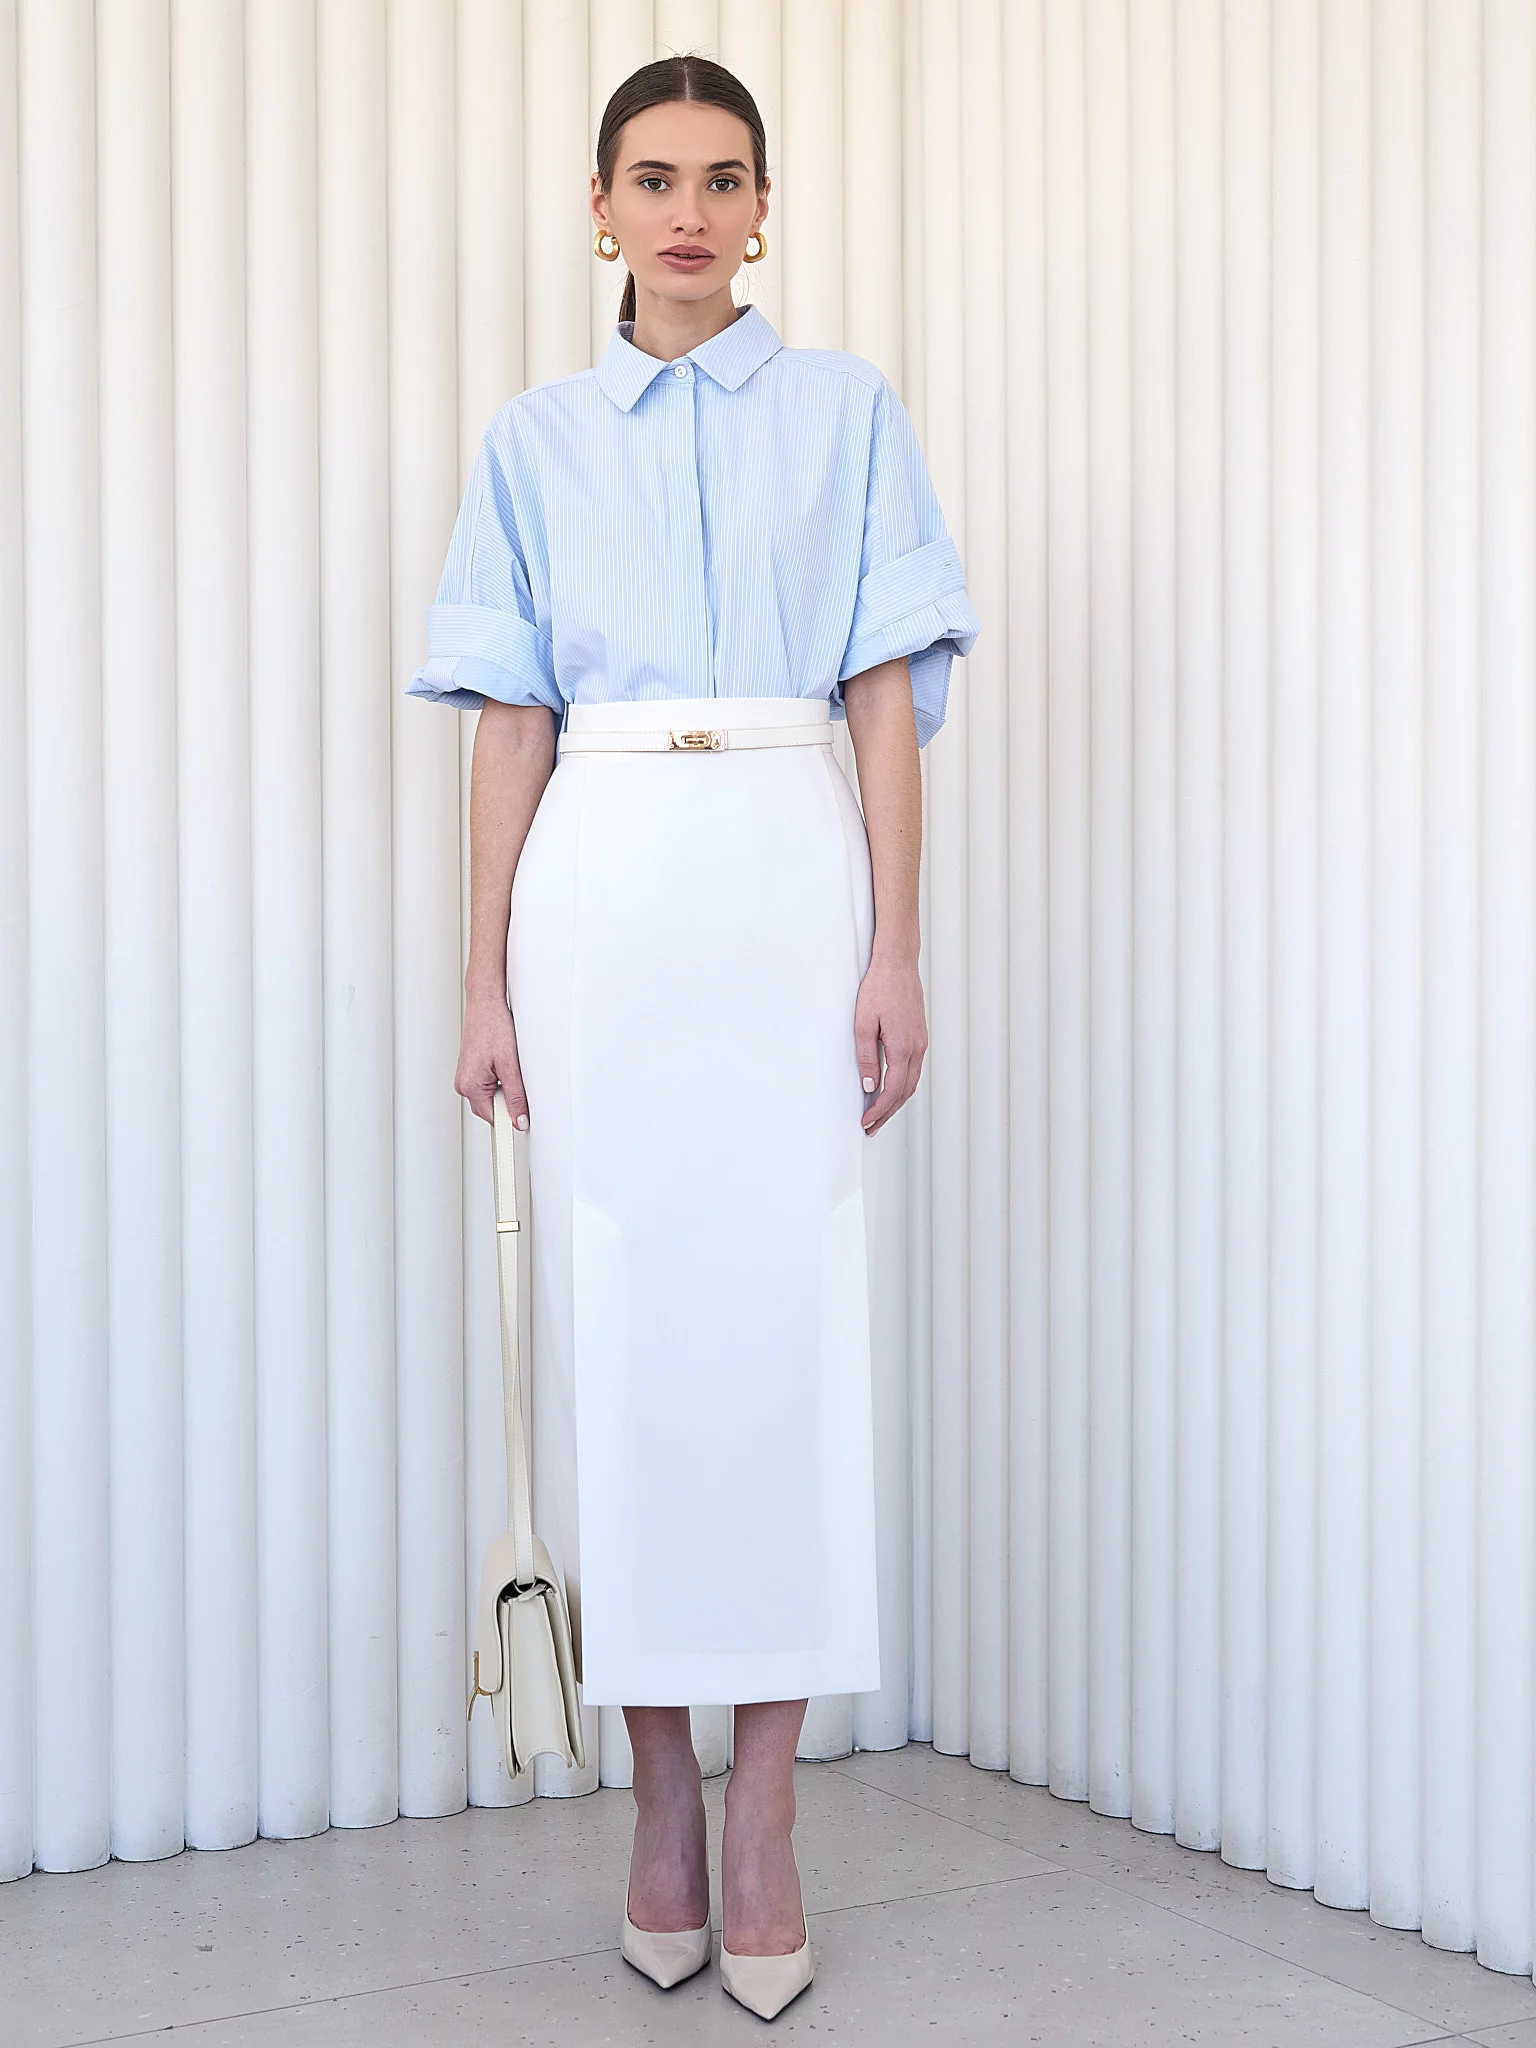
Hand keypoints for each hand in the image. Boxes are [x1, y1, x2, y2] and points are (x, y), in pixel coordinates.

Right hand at [456, 988, 529, 1127]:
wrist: (486, 1003)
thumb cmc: (493, 1026)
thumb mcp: (510, 1065)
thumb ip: (515, 1095)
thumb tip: (520, 1118)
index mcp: (470, 1086)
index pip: (493, 1119)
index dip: (510, 1120)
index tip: (522, 1125)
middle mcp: (464, 1083)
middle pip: (491, 1110)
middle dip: (508, 1101)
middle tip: (519, 1081)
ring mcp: (466, 1076)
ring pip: (491, 1096)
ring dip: (505, 1089)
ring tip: (510, 1066)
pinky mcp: (471, 1069)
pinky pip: (488, 1085)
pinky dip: (500, 1079)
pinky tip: (505, 1063)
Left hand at [853, 951, 927, 1136]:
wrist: (897, 964)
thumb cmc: (879, 988)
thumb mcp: (863, 1024)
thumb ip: (867, 1057)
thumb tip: (869, 1085)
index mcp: (903, 1047)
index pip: (893, 1090)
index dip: (879, 1110)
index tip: (866, 1121)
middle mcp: (917, 1048)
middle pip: (905, 1092)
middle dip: (888, 1113)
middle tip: (871, 1127)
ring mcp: (920, 1042)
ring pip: (911, 1082)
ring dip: (896, 1102)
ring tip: (879, 1114)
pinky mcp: (919, 1037)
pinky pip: (913, 1070)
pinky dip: (902, 1086)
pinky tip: (890, 1090)